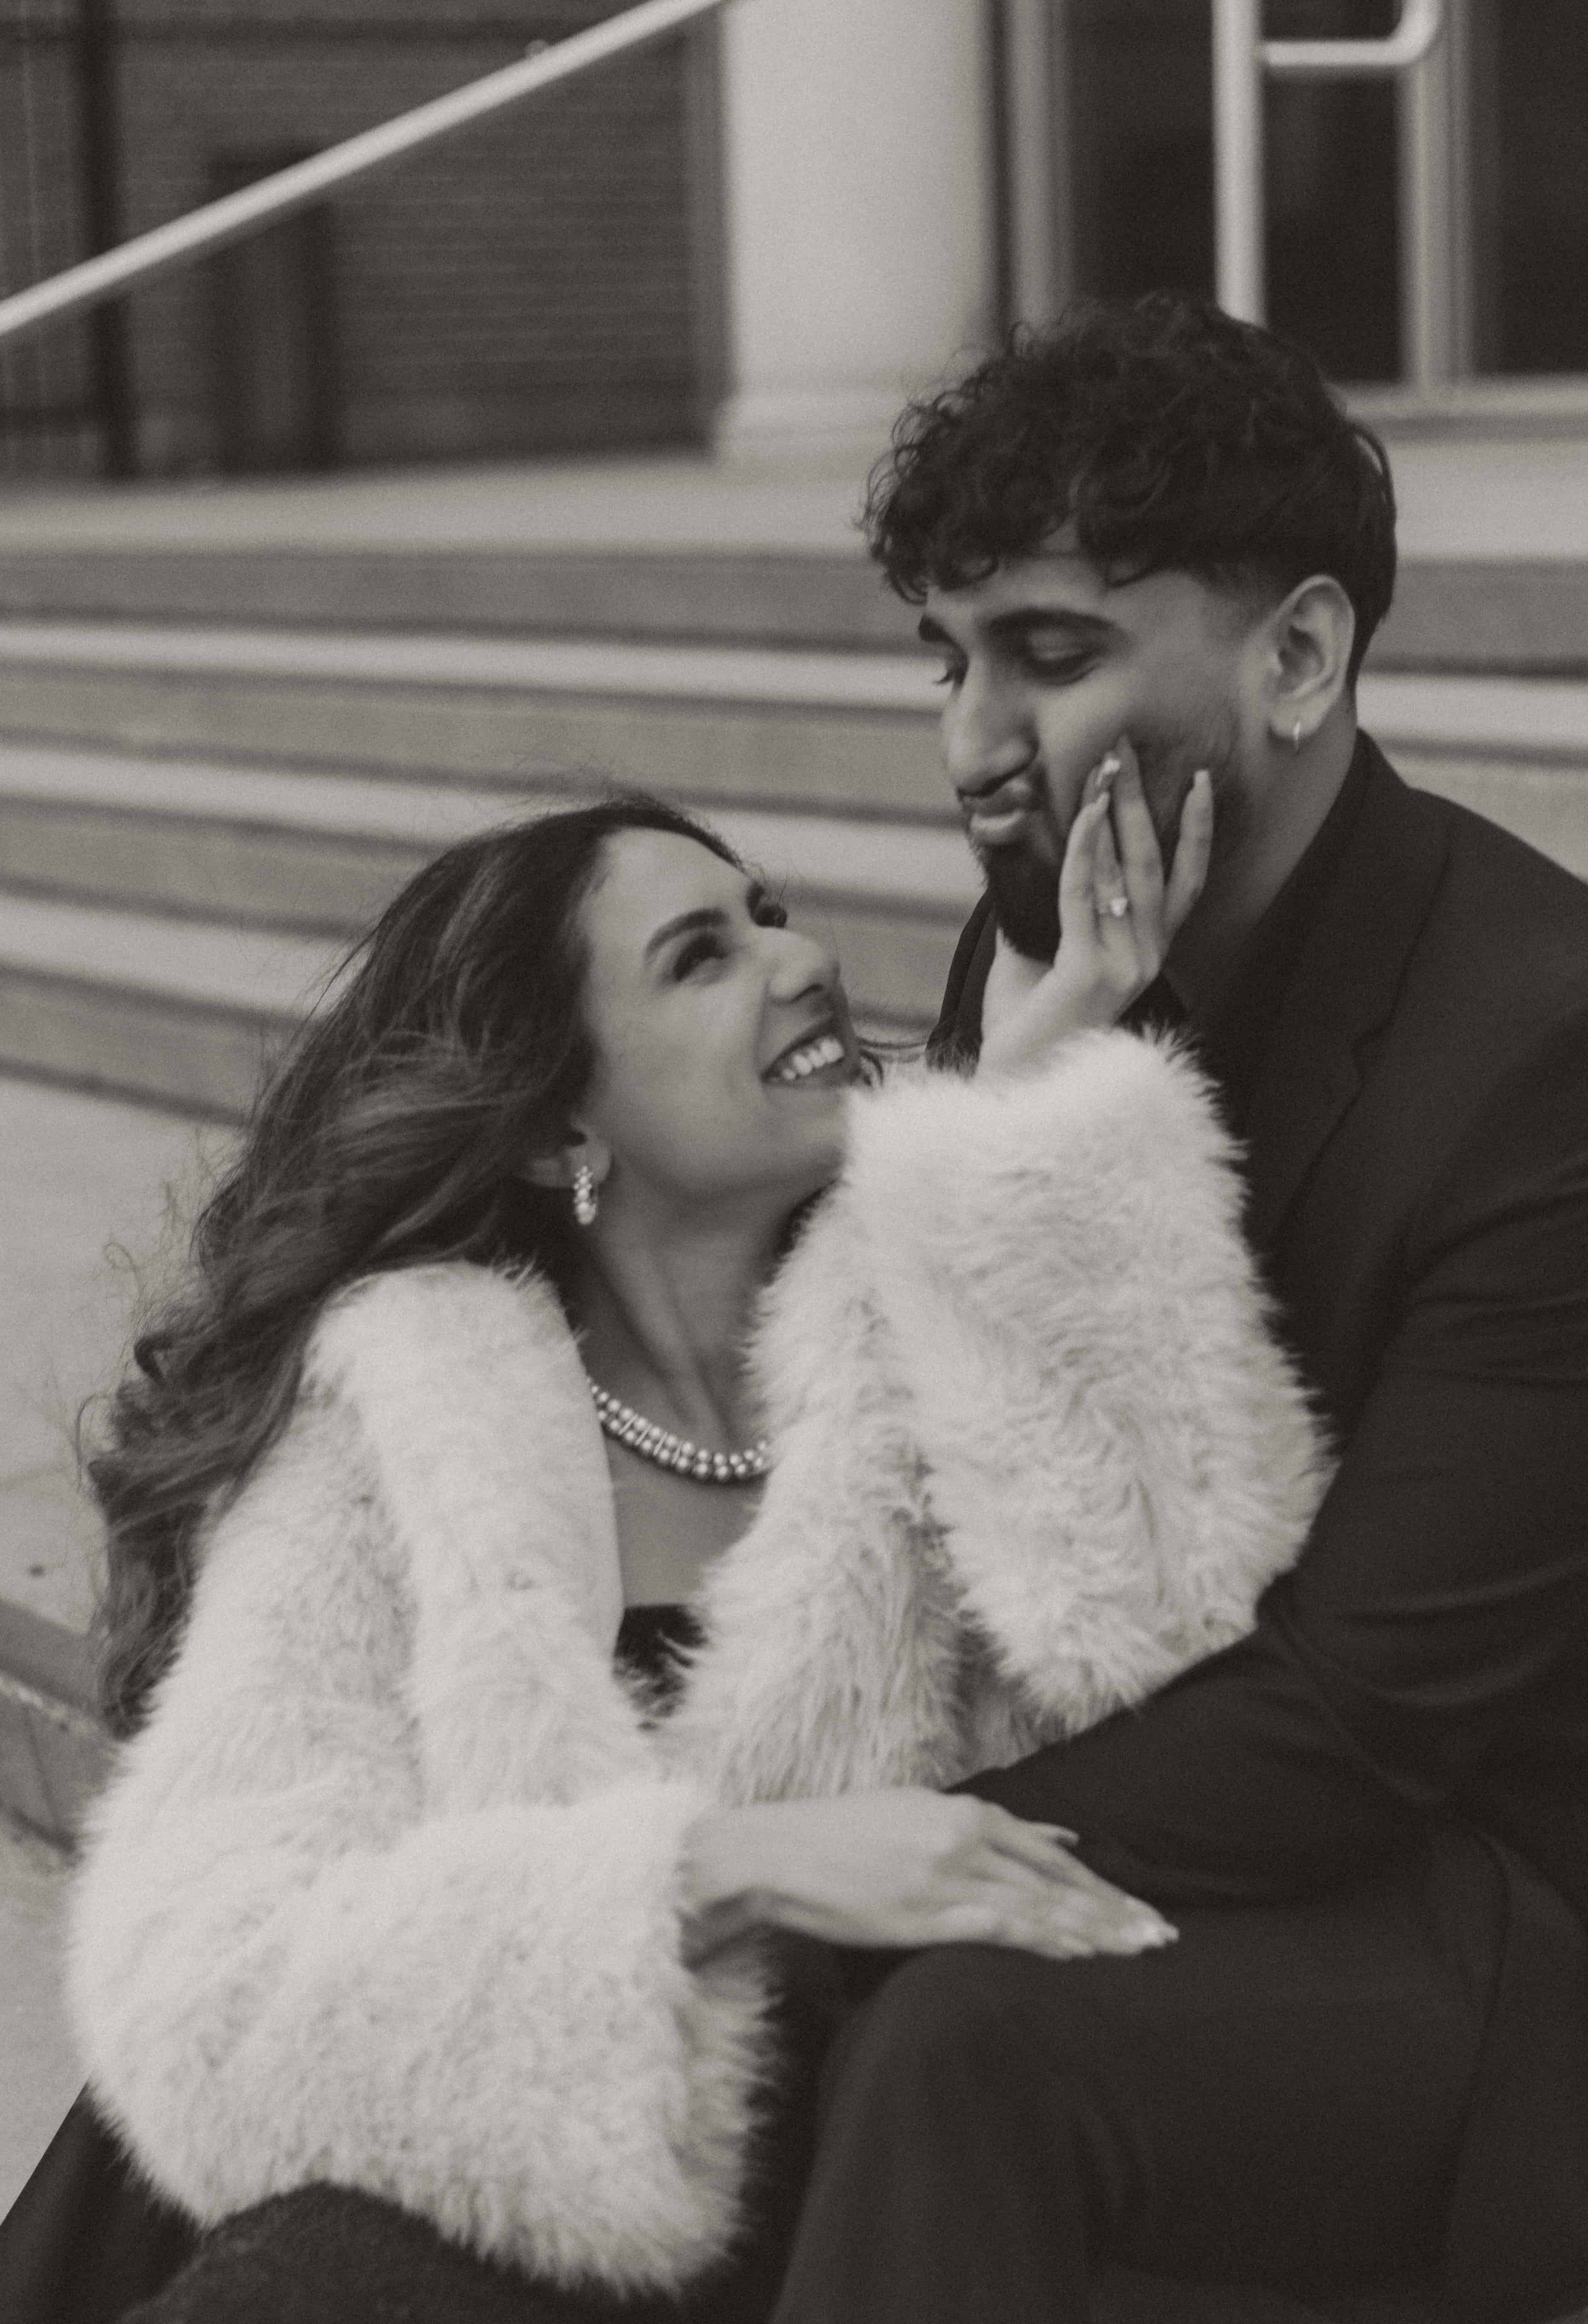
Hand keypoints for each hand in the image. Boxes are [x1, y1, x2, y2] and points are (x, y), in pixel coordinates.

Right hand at [679, 1788, 1174, 1965]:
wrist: (778, 1853)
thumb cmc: (843, 1837)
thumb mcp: (920, 1813)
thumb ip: (988, 1825)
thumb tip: (1059, 1834)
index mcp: (965, 1812)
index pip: (1053, 1854)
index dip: (1103, 1883)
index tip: (1143, 1908)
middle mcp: (965, 1838)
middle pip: (1057, 1879)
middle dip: (1115, 1910)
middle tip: (1164, 1936)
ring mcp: (947, 1876)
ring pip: (1038, 1904)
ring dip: (1094, 1930)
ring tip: (1139, 1950)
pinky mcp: (925, 1912)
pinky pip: (1000, 1928)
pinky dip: (1045, 1940)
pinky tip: (1079, 1955)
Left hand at [979, 739, 1212, 1078]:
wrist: (1012, 1087)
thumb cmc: (1025, 1024)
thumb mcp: (1039, 953)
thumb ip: (1048, 907)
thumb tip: (1023, 853)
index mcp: (1145, 955)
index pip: (1185, 885)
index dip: (1196, 833)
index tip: (1197, 782)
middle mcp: (1146, 960)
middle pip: (1155, 866)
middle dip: (1144, 803)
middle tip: (1129, 750)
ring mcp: (1123, 968)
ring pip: (1126, 874)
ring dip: (1113, 815)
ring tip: (1104, 769)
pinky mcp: (1088, 974)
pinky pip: (1085, 897)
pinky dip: (1082, 853)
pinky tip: (1080, 817)